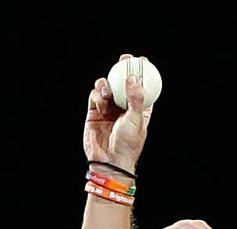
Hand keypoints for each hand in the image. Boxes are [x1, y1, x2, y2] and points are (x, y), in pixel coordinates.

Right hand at [83, 54, 153, 172]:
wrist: (109, 161)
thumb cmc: (128, 144)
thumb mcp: (135, 120)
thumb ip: (135, 99)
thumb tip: (134, 77)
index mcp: (139, 110)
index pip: (142, 88)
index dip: (143, 74)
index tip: (143, 61)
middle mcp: (123, 108)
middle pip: (123, 83)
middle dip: (123, 69)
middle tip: (125, 59)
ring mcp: (108, 109)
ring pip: (107, 87)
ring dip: (106, 85)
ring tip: (107, 93)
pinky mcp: (94, 113)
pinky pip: (94, 96)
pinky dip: (97, 96)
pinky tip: (100, 102)